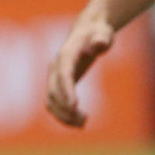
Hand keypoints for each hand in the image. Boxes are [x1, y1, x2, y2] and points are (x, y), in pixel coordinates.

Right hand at [45, 12, 114, 128]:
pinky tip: (80, 123)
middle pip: (53, 91)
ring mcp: (54, 76)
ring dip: (63, 115)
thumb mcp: (104, 33)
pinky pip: (55, 103)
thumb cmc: (98, 33)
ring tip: (84, 123)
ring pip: (51, 101)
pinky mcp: (58, 84)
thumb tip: (99, 44)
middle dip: (65, 108)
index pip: (63, 74)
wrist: (86, 31)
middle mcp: (56, 67)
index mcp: (66, 54)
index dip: (67, 90)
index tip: (74, 106)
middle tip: (85, 119)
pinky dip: (63, 115)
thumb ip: (102, 39)